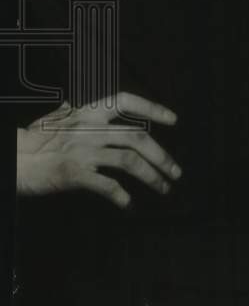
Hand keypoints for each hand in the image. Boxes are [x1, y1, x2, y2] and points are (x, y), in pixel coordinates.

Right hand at [17, 93, 180, 208]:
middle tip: (176, 172)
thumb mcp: (50, 120)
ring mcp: (84, 151)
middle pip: (137, 138)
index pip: (126, 101)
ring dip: (152, 176)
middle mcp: (90, 130)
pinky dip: (121, 196)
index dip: (152, 108)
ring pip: (129, 161)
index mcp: (87, 113)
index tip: (173, 120)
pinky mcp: (75, 174)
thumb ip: (66, 113)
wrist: (11, 160)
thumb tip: (70, 104)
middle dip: (162, 156)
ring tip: (164, 188)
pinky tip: (129, 204)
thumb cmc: (28, 142)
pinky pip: (106, 184)